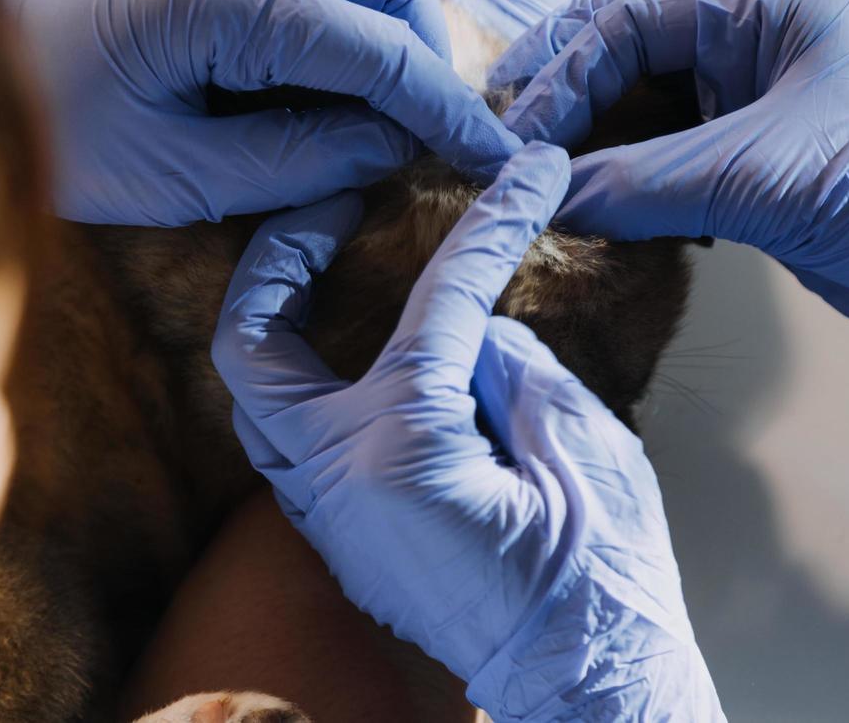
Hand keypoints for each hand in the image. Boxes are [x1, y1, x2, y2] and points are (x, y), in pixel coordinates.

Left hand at [0, 0, 521, 225]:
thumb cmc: (45, 132)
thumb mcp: (176, 178)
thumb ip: (299, 162)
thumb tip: (397, 147)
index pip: (379, 45)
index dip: (447, 108)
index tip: (495, 158)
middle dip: (429, 53)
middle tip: (432, 133)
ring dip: (395, 19)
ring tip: (391, 101)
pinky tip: (339, 58)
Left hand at [211, 143, 724, 722]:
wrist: (580, 680)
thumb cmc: (596, 577)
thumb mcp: (580, 444)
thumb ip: (513, 365)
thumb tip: (469, 329)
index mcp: (401, 445)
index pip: (436, 300)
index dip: (487, 225)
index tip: (523, 176)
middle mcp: (336, 479)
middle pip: (252, 346)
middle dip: (279, 259)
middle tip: (330, 208)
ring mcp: (328, 517)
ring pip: (257, 403)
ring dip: (278, 328)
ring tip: (328, 271)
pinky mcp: (341, 541)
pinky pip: (292, 447)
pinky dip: (308, 386)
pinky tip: (354, 358)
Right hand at [502, 0, 848, 420]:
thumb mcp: (757, 177)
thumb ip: (640, 183)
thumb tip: (540, 198)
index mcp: (767, 13)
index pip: (633, 15)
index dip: (565, 68)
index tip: (517, 130)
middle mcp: (755, 51)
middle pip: (628, 54)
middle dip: (564, 93)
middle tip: (501, 141)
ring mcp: (753, 114)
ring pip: (642, 115)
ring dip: (588, 145)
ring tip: (529, 177)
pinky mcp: (754, 174)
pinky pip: (665, 169)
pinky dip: (622, 189)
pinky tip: (585, 212)